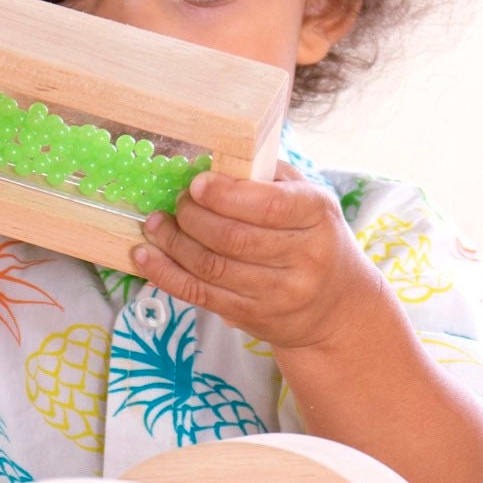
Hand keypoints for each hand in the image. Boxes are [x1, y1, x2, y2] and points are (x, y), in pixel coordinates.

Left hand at [131, 162, 380, 349]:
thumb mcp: (306, 197)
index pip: (268, 205)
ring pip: (211, 267)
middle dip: (192, 218)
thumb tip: (211, 164)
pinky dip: (166, 274)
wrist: (337, 306)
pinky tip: (146, 256)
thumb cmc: (312, 237)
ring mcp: (279, 293)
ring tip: (155, 225)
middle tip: (176, 204)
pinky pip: (200, 295)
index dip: (225, 195)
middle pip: (233, 238)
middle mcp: (304, 257)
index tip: (196, 184)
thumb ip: (265, 178)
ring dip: (172, 244)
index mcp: (317, 215)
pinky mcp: (253, 317)